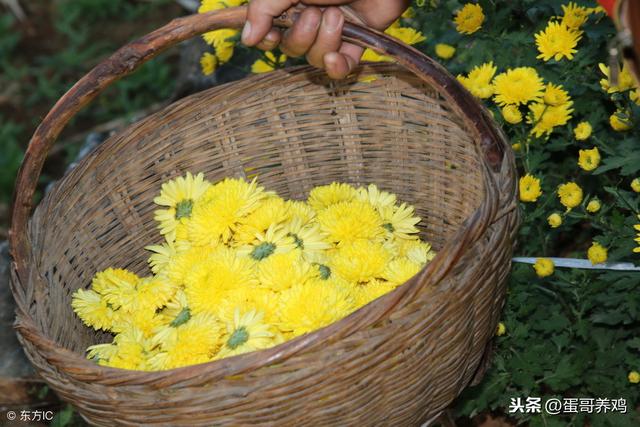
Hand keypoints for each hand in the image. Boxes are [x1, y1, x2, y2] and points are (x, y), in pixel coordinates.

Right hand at [242, 0, 409, 78]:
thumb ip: (264, 8)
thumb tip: (246, 39)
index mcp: (291, 1)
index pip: (269, 32)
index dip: (267, 39)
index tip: (271, 35)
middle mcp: (310, 17)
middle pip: (291, 48)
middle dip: (302, 35)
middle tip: (317, 12)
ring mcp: (333, 31)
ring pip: (315, 58)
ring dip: (325, 40)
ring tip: (339, 16)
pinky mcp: (357, 42)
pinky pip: (341, 68)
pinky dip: (337, 67)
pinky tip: (337, 58)